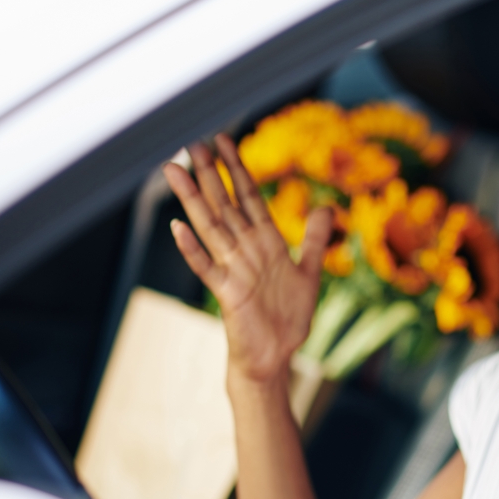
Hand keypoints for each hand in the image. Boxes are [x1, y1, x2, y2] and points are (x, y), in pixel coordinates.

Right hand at [163, 134, 331, 384]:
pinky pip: (207, 269)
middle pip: (224, 205)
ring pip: (210, 228)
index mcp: (264, 243)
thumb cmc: (287, 318)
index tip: (223, 141)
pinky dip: (192, 250)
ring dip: (193, 200)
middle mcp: (245, 251)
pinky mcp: (227, 295)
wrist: (276, 358)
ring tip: (173, 171)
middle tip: (192, 143)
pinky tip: (177, 229)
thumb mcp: (309, 274)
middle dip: (209, 174)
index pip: (247, 198)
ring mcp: (233, 271)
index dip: (236, 169)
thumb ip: (314, 240)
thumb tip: (325, 208)